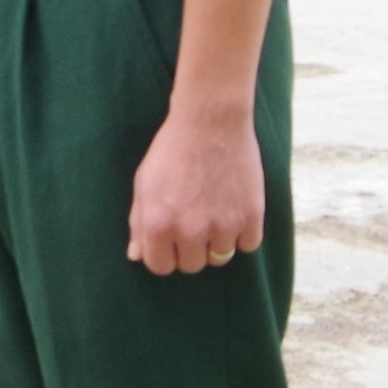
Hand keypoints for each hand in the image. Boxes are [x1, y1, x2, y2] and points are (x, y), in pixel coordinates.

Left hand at [125, 95, 266, 273]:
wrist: (211, 121)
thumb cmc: (172, 150)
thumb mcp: (145, 183)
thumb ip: (139, 223)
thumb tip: (137, 256)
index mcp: (158, 225)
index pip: (160, 267)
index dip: (165, 253)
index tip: (171, 238)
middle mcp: (190, 231)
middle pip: (192, 266)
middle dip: (190, 248)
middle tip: (194, 220)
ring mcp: (222, 226)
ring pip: (220, 258)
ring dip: (217, 240)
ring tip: (215, 210)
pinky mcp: (251, 217)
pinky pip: (247, 245)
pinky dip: (243, 232)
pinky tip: (234, 208)